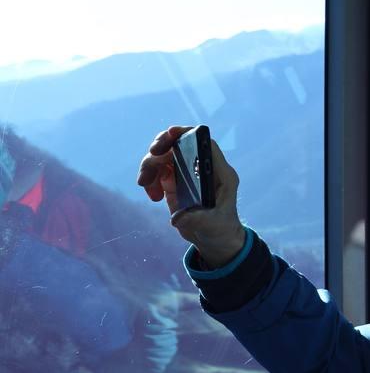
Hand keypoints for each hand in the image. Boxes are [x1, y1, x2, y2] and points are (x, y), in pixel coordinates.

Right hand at [137, 126, 245, 266]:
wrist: (214, 238)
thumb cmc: (221, 229)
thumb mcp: (212, 225)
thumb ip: (198, 219)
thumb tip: (177, 218)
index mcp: (219, 173)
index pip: (205, 143)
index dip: (188, 134)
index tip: (170, 133)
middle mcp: (202, 168)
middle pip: (179, 144)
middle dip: (161, 147)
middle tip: (150, 158)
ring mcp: (187, 173)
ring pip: (164, 156)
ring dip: (150, 166)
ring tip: (145, 185)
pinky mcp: (175, 182)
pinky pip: (158, 171)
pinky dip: (150, 180)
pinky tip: (154, 197)